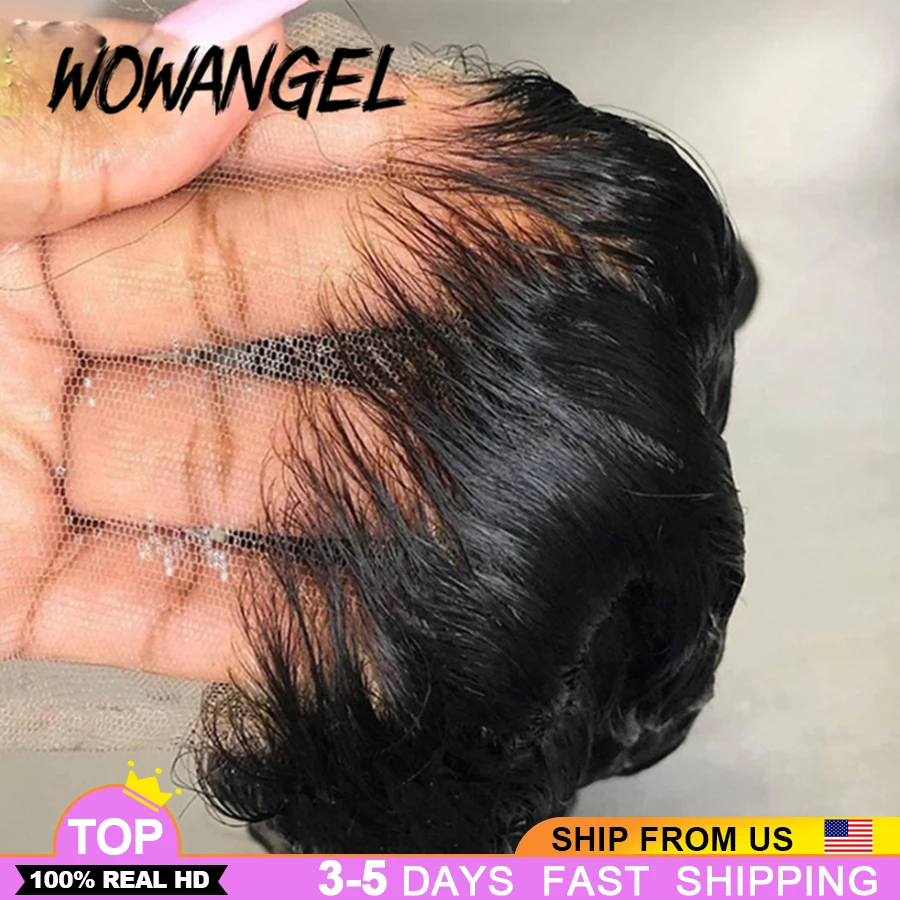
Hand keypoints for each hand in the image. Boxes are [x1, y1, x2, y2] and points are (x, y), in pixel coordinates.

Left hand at [0, 13, 467, 681]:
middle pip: (267, 321)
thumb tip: (244, 41)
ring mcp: (59, 460)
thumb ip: (63, 111)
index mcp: (35, 199)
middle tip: (523, 326)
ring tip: (484, 487)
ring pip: (243, 474)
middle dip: (393, 318)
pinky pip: (173, 610)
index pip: (238, 164)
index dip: (360, 154)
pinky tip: (371, 621)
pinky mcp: (27, 587)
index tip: (482, 164)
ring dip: (359, 488)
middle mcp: (67, 324)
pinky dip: (263, 621)